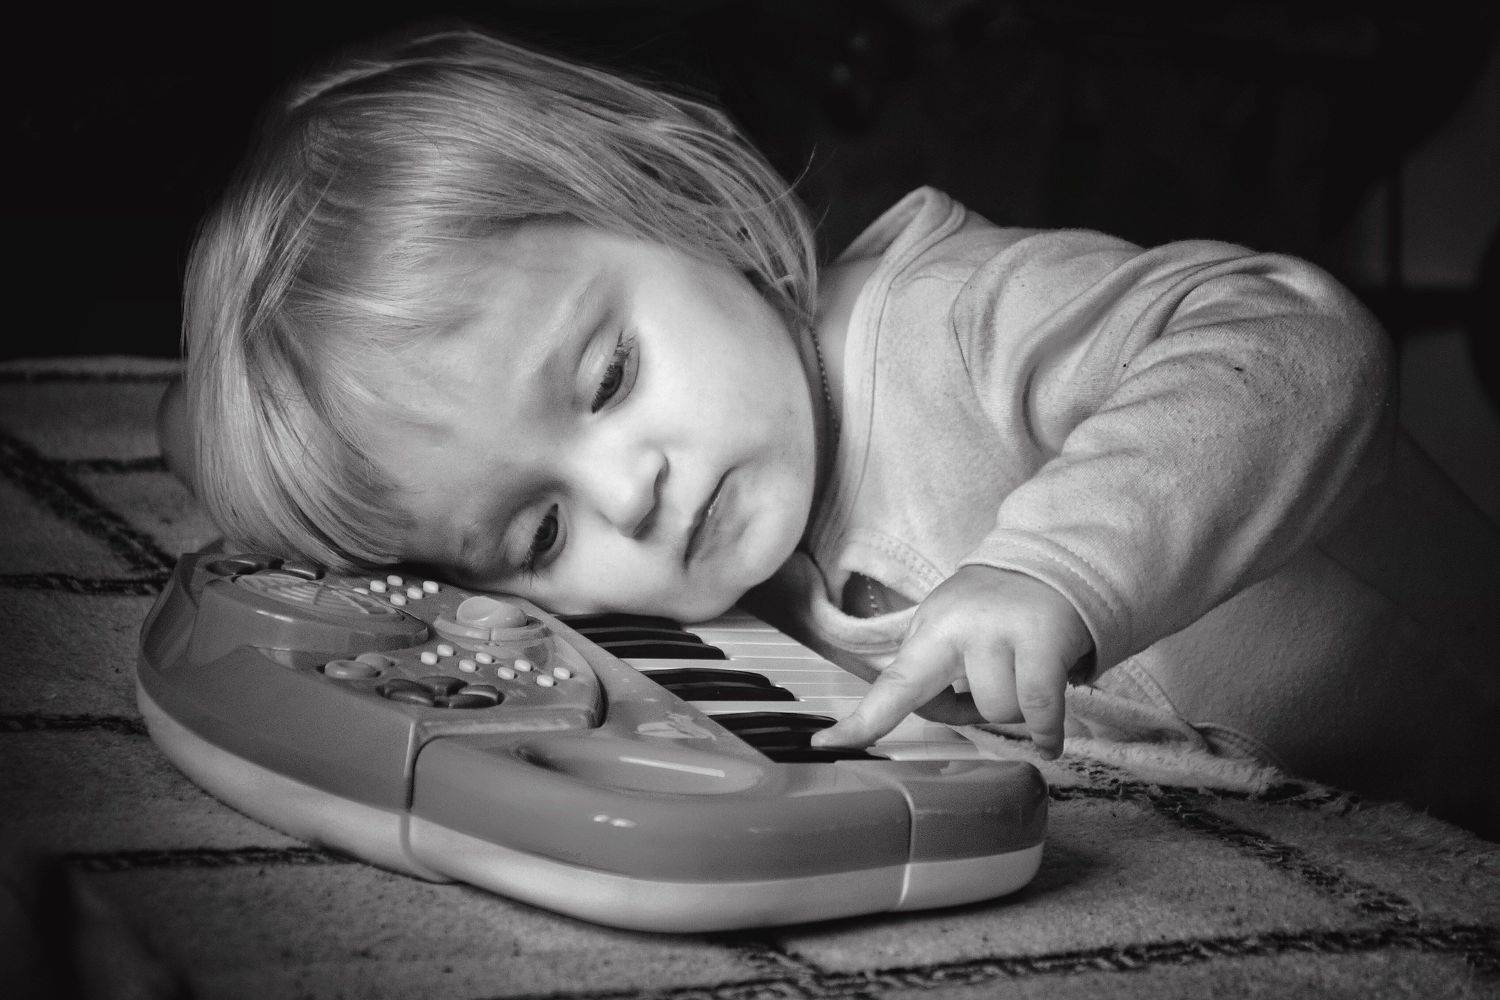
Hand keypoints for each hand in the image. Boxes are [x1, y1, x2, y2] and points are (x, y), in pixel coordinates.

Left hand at [810, 565, 1092, 758]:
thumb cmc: (994, 611)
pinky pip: (1039, 708)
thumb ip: (932, 674)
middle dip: (973, 709)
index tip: (826, 742)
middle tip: (991, 681)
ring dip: (1015, 710)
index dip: (861, 720)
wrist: (1050, 565)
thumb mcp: (949, 631)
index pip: (893, 682)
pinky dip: (1046, 731)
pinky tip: (1048, 740)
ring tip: (1024, 676)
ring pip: (1000, 712)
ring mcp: (1002, 631)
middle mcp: (960, 627)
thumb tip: (938, 718)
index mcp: (930, 629)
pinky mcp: (1044, 640)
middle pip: (955, 710)